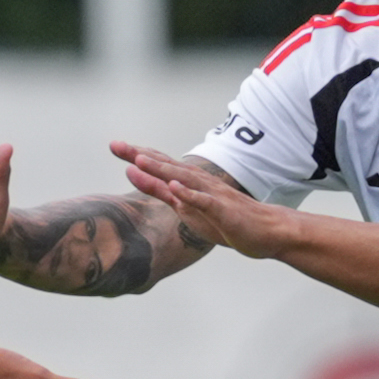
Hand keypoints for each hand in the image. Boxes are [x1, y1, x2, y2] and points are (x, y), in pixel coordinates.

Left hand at [113, 143, 305, 258]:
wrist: (264, 233)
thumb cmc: (224, 220)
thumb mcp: (184, 207)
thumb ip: (159, 190)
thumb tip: (132, 172)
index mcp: (187, 184)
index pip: (159, 164)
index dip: (136, 155)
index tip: (114, 146)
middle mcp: (198, 183)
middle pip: (166, 165)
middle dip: (140, 155)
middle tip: (115, 145)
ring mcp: (211, 195)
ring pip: (184, 178)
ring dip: (162, 169)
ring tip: (139, 159)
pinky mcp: (224, 211)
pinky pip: (205, 201)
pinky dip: (190, 194)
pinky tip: (175, 188)